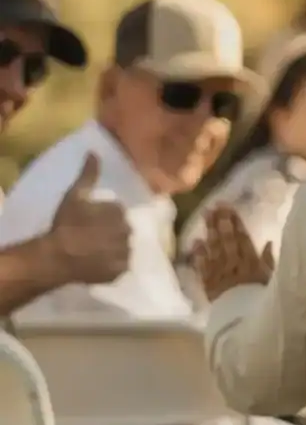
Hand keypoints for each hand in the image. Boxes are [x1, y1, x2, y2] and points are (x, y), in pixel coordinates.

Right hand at [46, 153, 130, 286]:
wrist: (59, 256)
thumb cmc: (66, 224)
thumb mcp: (75, 195)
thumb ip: (88, 174)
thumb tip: (94, 152)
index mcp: (119, 213)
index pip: (117, 212)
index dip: (103, 216)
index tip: (90, 221)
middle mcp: (127, 233)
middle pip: (122, 230)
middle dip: (111, 231)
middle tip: (91, 236)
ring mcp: (125, 254)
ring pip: (123, 248)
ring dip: (113, 248)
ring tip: (94, 250)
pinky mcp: (120, 272)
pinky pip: (120, 266)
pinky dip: (112, 265)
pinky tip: (98, 262)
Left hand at [193, 205, 274, 301]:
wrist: (244, 321)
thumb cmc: (262, 302)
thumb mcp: (272, 281)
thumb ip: (269, 262)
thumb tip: (268, 242)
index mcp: (251, 263)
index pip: (242, 238)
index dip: (236, 222)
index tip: (230, 208)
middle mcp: (233, 264)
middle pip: (226, 239)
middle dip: (221, 221)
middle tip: (215, 205)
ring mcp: (219, 273)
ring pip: (214, 248)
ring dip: (209, 231)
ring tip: (205, 215)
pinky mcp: (208, 284)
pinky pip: (203, 266)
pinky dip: (199, 253)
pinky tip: (196, 241)